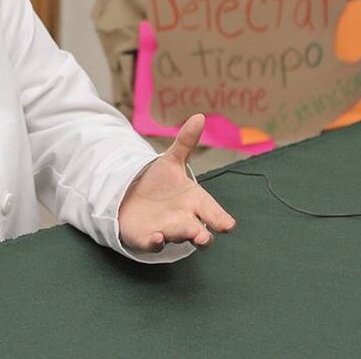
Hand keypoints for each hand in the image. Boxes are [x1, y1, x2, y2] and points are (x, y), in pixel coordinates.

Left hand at [118, 114, 235, 251]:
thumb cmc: (159, 183)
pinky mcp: (147, 238)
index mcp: (194, 201)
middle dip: (202, 235)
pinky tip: (156, 237)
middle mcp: (183, 219)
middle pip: (197, 229)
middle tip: (205, 237)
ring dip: (181, 236)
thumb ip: (185, 142)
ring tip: (187, 235)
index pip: (211, 211)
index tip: (228, 225)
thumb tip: (199, 116)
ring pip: (178, 237)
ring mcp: (166, 230)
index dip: (220, 218)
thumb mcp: (170, 161)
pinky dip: (155, 242)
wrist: (131, 197)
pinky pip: (153, 244)